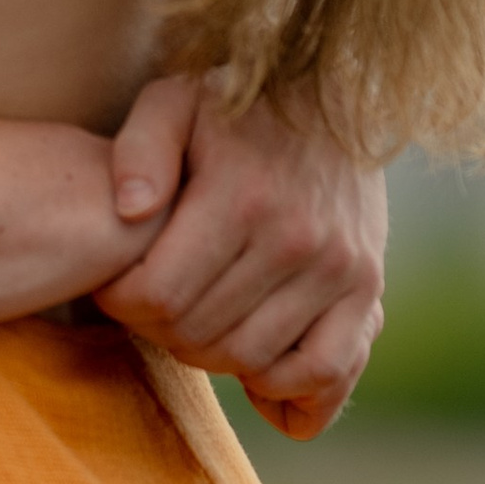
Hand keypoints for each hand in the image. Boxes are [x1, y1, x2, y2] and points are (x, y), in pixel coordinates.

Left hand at [96, 76, 385, 437]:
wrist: (332, 95)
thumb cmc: (234, 104)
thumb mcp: (174, 99)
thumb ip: (140, 149)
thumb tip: (130, 212)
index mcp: (241, 195)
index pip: (160, 296)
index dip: (122, 302)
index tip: (116, 283)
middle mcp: (297, 239)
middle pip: (200, 335)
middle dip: (158, 329)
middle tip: (151, 301)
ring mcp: (340, 269)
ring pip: (252, 360)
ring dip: (211, 355)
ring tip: (194, 318)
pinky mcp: (368, 289)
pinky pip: (325, 371)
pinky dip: (286, 387)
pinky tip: (254, 369)